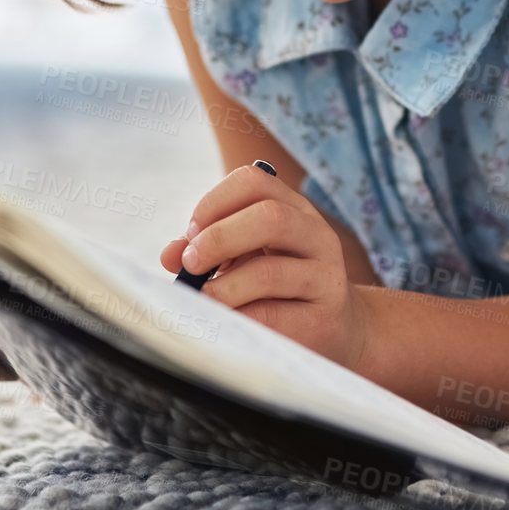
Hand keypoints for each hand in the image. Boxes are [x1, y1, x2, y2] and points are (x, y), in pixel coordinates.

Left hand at [159, 165, 370, 370]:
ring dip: (223, 287)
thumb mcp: (247, 257)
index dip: (215, 201)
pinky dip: (239, 318)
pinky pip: (273, 317)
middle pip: (269, 217)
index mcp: (294, 209)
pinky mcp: (324, 319)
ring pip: (269, 272)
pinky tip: (226, 323)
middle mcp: (316, 235)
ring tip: (205, 299)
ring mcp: (325, 277)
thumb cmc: (280, 288)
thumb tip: (170, 254)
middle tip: (192, 263)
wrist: (337, 328)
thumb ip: (209, 250)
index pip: (254, 181)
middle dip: (219, 238)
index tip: (192, 232)